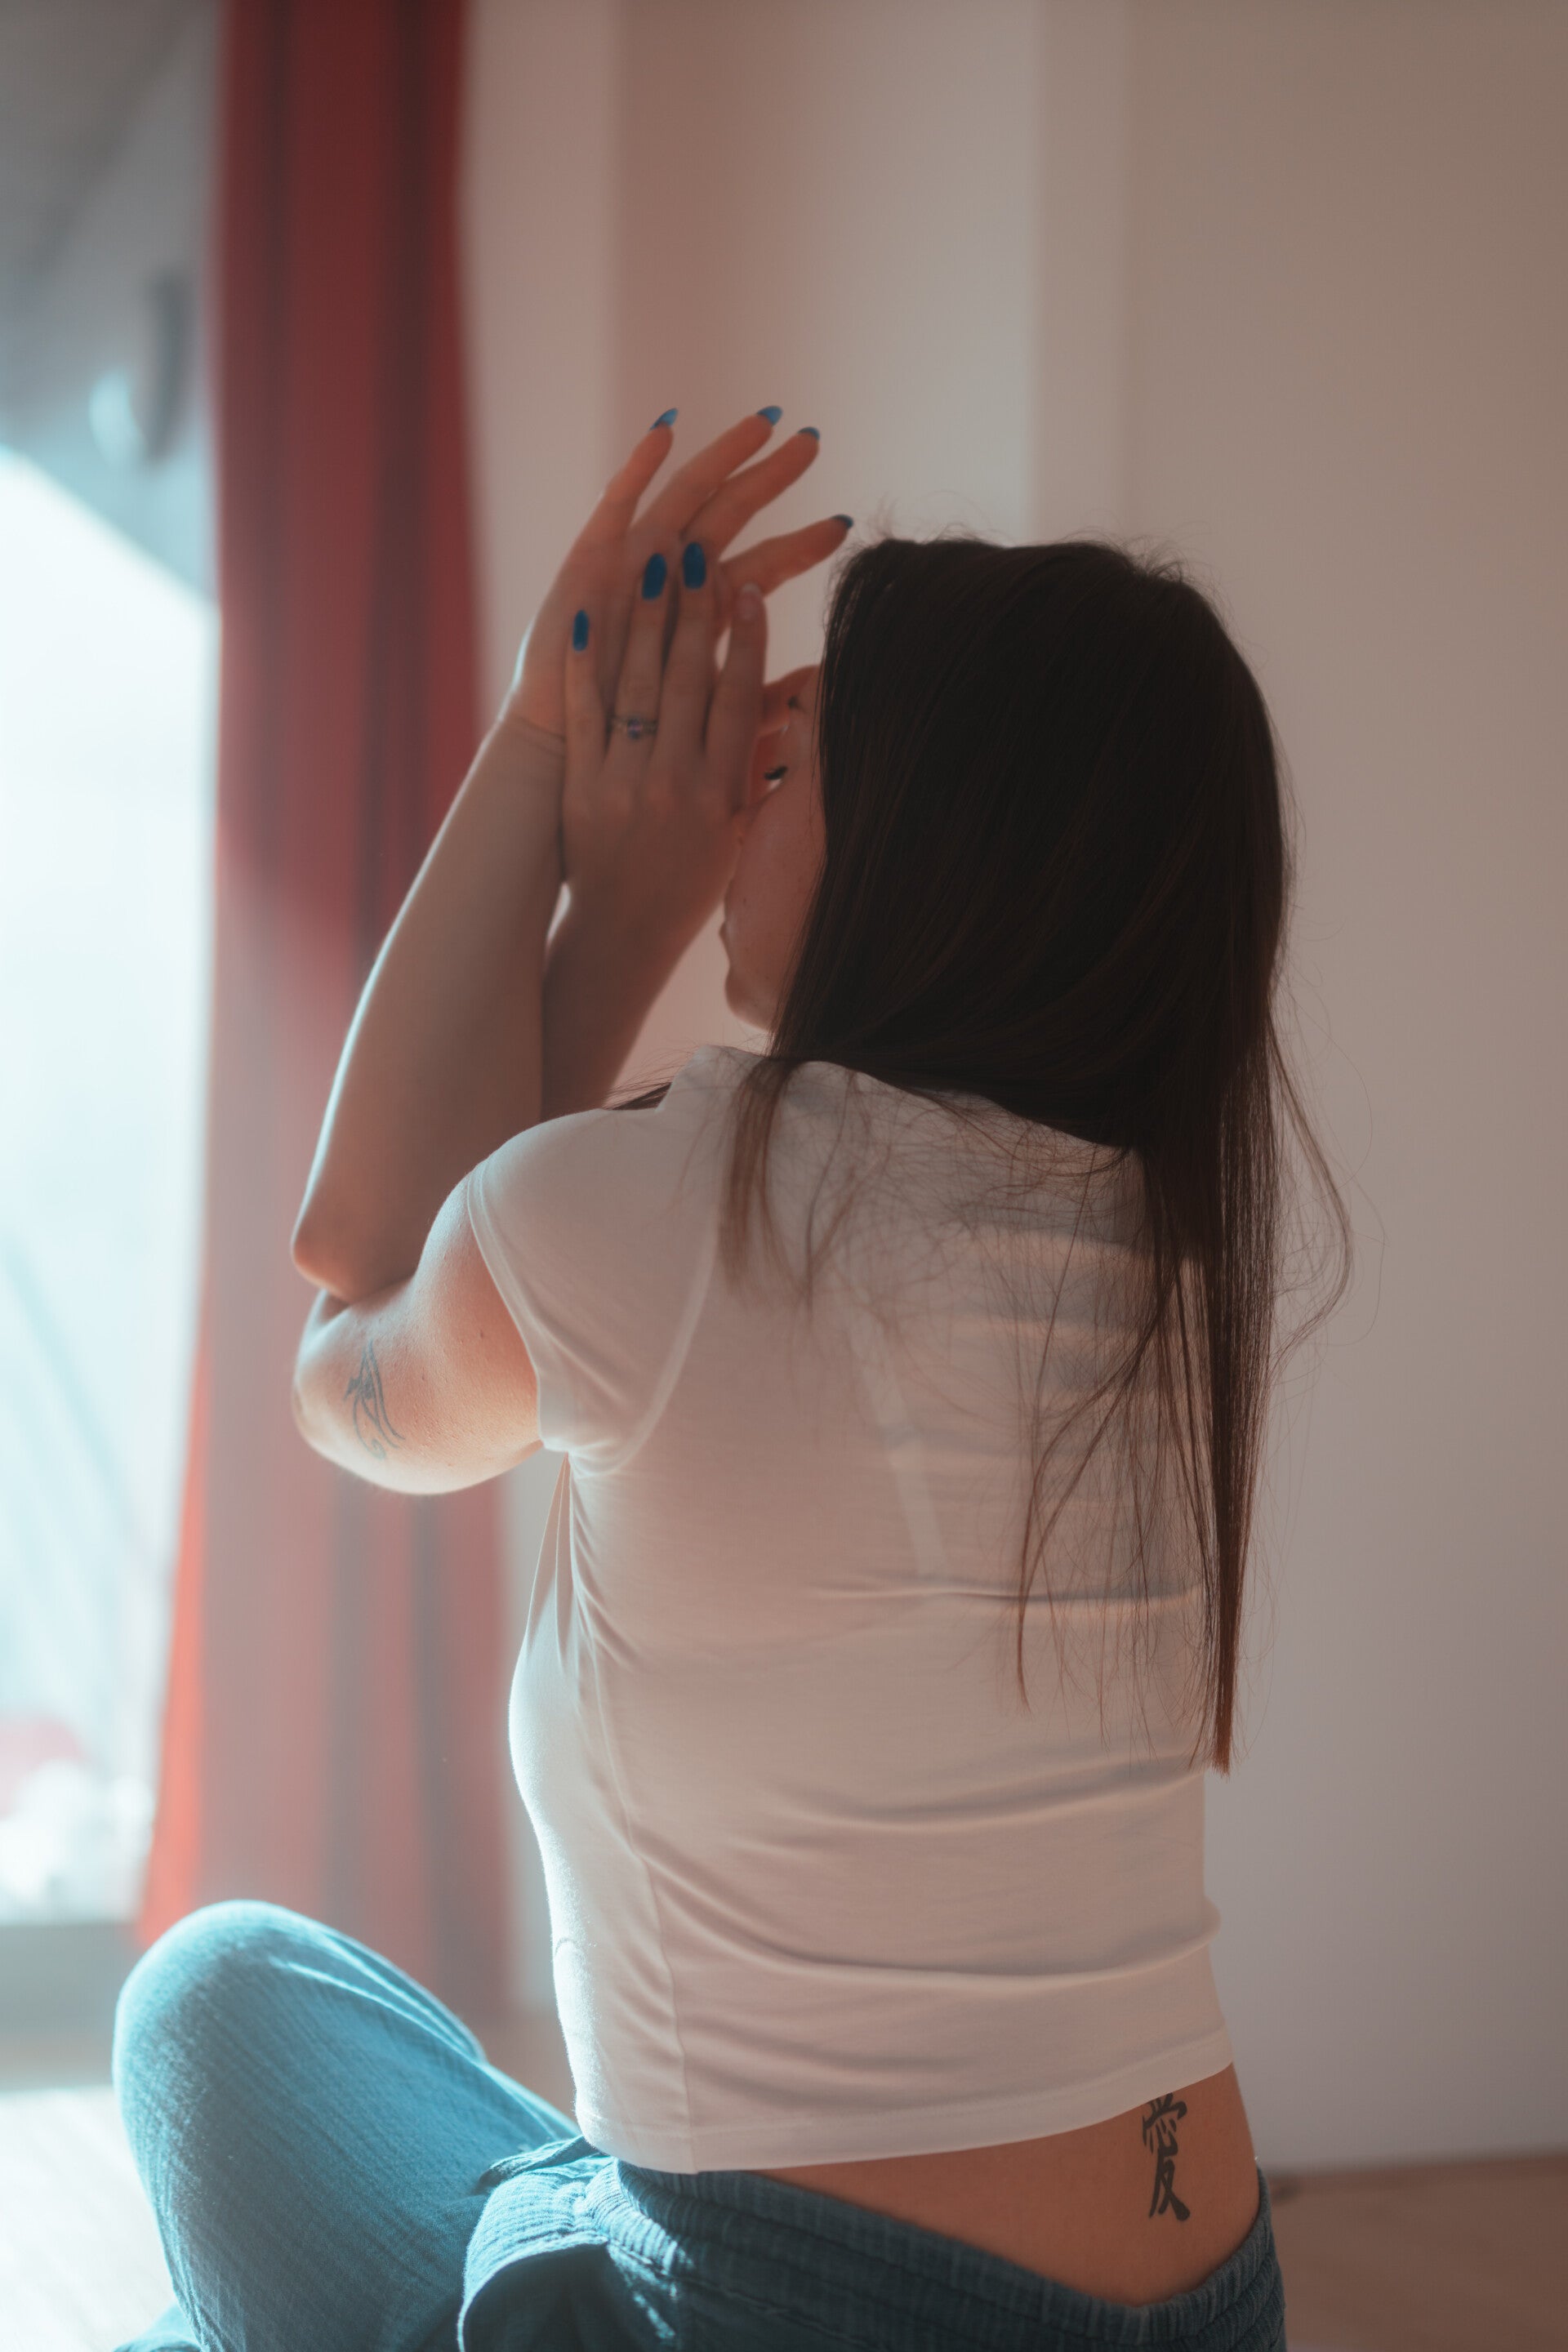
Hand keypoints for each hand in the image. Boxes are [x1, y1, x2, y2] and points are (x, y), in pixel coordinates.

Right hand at [502, 408, 848, 744]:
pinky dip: (637, 465)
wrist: (565, 756)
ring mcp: (630, 561)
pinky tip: (666, 429)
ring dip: (722, 455)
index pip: (763, 567)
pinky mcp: (588, 559)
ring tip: (762, 421)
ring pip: (684, 495)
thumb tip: (820, 690)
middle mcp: (669, 575)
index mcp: (702, 611)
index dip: (801, 545)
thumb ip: (760, 702)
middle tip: (813, 439)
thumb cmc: (636, 748)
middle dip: (771, 476)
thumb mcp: (710, 721)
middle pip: (731, 513)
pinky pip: (615, 503)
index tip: (845, 524)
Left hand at [562, 543, 818, 959]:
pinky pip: (583, 713)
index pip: (740, 701)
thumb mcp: (741, 830)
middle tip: (698, 551)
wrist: (624, 934)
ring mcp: (622, 783)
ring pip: (636, 686)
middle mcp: (674, 785)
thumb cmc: (692, 879)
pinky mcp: (579, 786)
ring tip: (650, 562)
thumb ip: (763, 764)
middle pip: (687, 680)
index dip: (748, 642)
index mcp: (721, 795)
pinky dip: (584, 663)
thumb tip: (803, 701)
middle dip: (694, 611)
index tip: (753, 589)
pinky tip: (584, 616)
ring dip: (643, 618)